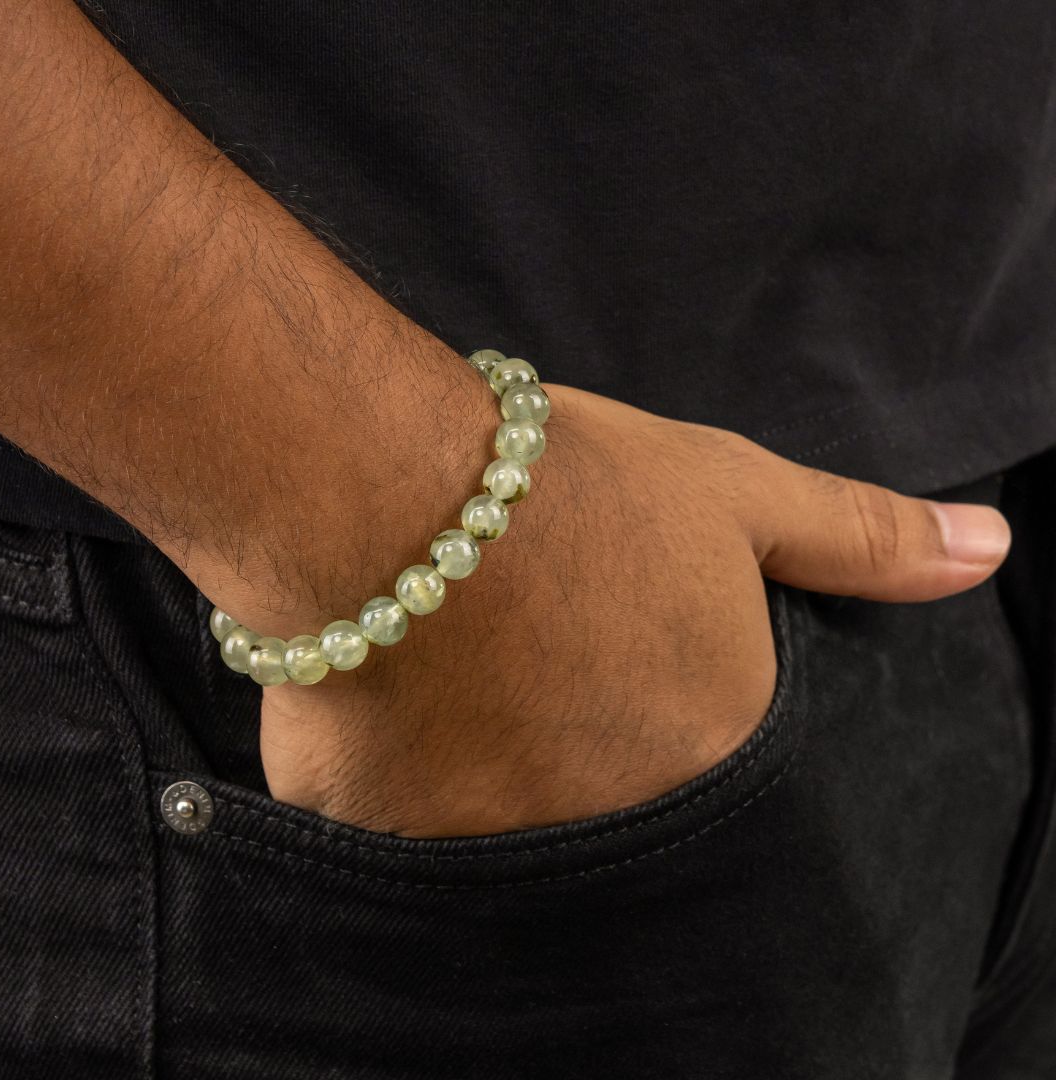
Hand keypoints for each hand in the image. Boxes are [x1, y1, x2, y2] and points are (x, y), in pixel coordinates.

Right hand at [250, 382, 1011, 836]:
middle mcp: (605, 826)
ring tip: (459, 673)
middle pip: (601, 812)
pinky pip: (398, 827)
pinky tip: (388, 703)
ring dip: (484, 765)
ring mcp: (485, 844)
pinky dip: (398, 776)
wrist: (391, 488)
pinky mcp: (376, 834)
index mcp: (704, 755)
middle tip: (527, 664)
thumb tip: (992, 551)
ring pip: (496, 829)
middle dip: (570, 746)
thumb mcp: (732, 495)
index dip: (649, 712)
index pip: (703, 782)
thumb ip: (861, 540)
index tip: (608, 669)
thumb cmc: (574, 485)